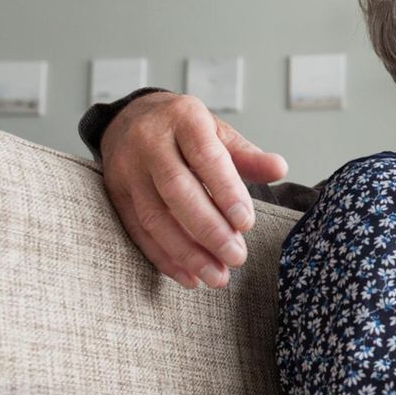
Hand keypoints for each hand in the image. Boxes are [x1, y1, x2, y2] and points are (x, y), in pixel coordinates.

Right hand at [99, 93, 288, 287]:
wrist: (129, 117)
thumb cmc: (183, 129)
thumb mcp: (217, 131)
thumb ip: (247, 155)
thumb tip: (280, 168)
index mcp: (183, 119)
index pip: (206, 157)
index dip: (226, 191)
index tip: (246, 223)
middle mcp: (149, 142)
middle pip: (177, 191)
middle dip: (209, 230)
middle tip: (236, 257)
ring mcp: (127, 169)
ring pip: (155, 216)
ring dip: (187, 253)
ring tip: (217, 276)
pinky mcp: (115, 193)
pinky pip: (138, 231)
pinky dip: (164, 258)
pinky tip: (189, 276)